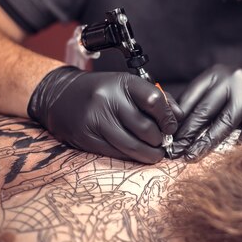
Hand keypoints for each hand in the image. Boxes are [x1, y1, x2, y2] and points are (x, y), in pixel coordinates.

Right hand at [27, 66, 182, 162]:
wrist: (62, 97)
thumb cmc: (103, 92)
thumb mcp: (128, 86)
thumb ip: (157, 98)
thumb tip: (179, 118)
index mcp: (123, 83)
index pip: (154, 100)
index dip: (168, 117)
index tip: (171, 126)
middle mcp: (108, 100)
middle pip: (146, 128)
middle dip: (160, 140)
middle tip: (162, 142)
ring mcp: (95, 120)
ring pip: (132, 146)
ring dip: (150, 154)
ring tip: (155, 153)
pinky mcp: (87, 138)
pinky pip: (116, 154)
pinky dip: (132, 158)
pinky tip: (136, 154)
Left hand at [171, 64, 241, 160]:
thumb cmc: (240, 101)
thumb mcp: (219, 97)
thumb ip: (198, 107)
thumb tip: (171, 130)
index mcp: (214, 75)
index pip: (190, 98)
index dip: (177, 120)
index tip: (166, 139)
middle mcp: (231, 78)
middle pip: (205, 109)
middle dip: (187, 133)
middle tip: (174, 151)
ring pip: (225, 121)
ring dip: (207, 142)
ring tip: (193, 156)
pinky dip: (240, 142)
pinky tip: (229, 154)